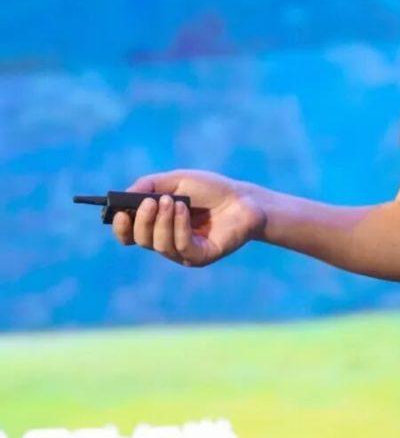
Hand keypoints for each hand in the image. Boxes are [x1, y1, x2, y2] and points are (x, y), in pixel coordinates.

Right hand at [111, 169, 266, 267]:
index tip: (119, 213)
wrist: (243, 198)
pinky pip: (182, 247)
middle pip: (141, 240)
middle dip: (142, 220)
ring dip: (162, 221)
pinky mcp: (201, 257)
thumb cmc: (210, 190)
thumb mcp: (176, 180)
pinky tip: (184, 209)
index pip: (130, 235)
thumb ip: (148, 186)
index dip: (121, 228)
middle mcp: (167, 242)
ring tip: (173, 201)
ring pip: (160, 245)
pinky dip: (179, 226)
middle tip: (151, 202)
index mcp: (157, 225)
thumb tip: (124, 197)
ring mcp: (183, 252)